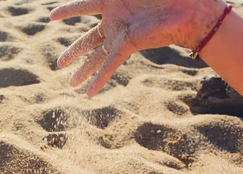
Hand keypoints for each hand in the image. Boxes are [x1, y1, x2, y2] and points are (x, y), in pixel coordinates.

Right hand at [50, 0, 226, 96]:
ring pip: (96, 56)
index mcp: (114, 1)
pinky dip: (98, 79)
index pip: (84, 6)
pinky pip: (109, 64)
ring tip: (69, 83)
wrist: (191, 8)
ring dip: (82, 70)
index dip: (68, 10)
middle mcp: (115, 21)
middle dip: (73, 52)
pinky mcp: (128, 45)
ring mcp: (120, 35)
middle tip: (59, 64)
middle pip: (88, 40)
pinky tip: (88, 94)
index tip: (51, 17)